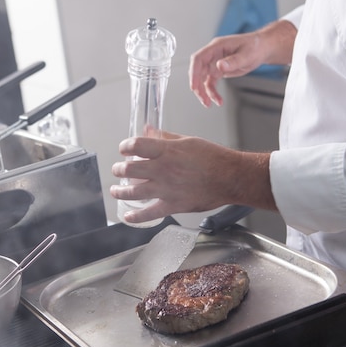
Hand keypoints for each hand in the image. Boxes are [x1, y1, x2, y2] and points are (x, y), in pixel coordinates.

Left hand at [110, 131, 275, 223]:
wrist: (230, 177)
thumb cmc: (213, 157)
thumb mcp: (188, 140)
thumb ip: (165, 137)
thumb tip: (148, 130)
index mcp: (166, 150)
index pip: (135, 145)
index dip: (125, 146)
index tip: (124, 149)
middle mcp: (163, 169)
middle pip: (129, 169)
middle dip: (119, 169)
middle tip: (118, 169)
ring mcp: (166, 188)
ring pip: (134, 191)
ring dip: (120, 191)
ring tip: (115, 190)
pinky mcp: (172, 205)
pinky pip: (149, 213)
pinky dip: (136, 216)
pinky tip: (128, 216)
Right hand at [189, 20, 296, 107]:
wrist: (262, 49)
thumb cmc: (255, 46)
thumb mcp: (246, 54)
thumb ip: (233, 61)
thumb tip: (219, 66)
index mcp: (216, 47)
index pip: (199, 59)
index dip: (194, 72)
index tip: (194, 85)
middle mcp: (213, 55)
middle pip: (198, 70)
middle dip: (197, 85)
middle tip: (202, 98)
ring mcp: (215, 63)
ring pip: (203, 79)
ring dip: (204, 92)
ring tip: (208, 103)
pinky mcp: (219, 71)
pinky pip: (211, 83)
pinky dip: (212, 92)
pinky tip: (218, 100)